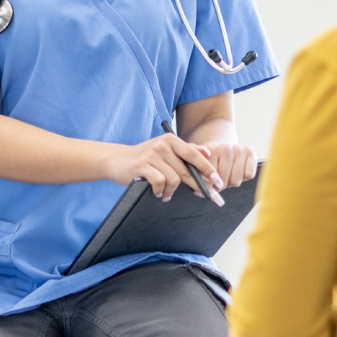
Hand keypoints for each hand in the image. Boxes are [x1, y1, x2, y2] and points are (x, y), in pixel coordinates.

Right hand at [107, 134, 224, 201]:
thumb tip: (207, 154)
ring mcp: (152, 155)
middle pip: (187, 170)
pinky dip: (160, 192)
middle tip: (207, 197)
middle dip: (198, 186)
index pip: (195, 155)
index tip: (219, 182)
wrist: (117, 159)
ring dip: (171, 192)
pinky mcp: (142, 166)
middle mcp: (163, 145)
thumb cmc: (145, 156)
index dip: (208, 169)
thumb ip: (186, 150)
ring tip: (166, 195)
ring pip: (174, 179)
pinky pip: (160, 183)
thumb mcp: (166, 149)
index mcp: (172, 140)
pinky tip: (158, 193)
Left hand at [203, 143, 257, 188]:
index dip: (211, 184)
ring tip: (230, 174)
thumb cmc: (214, 161)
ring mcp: (239, 149)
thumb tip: (202, 191)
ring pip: (236, 180)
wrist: (225, 149)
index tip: (211, 184)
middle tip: (221, 178)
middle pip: (224, 180)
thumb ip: (200, 176)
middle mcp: (226, 148)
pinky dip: (245, 176)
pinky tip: (240, 170)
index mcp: (212, 150)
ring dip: (233, 181)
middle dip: (222, 184)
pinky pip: (249, 174)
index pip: (211, 177)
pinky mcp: (251, 152)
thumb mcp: (204, 166)